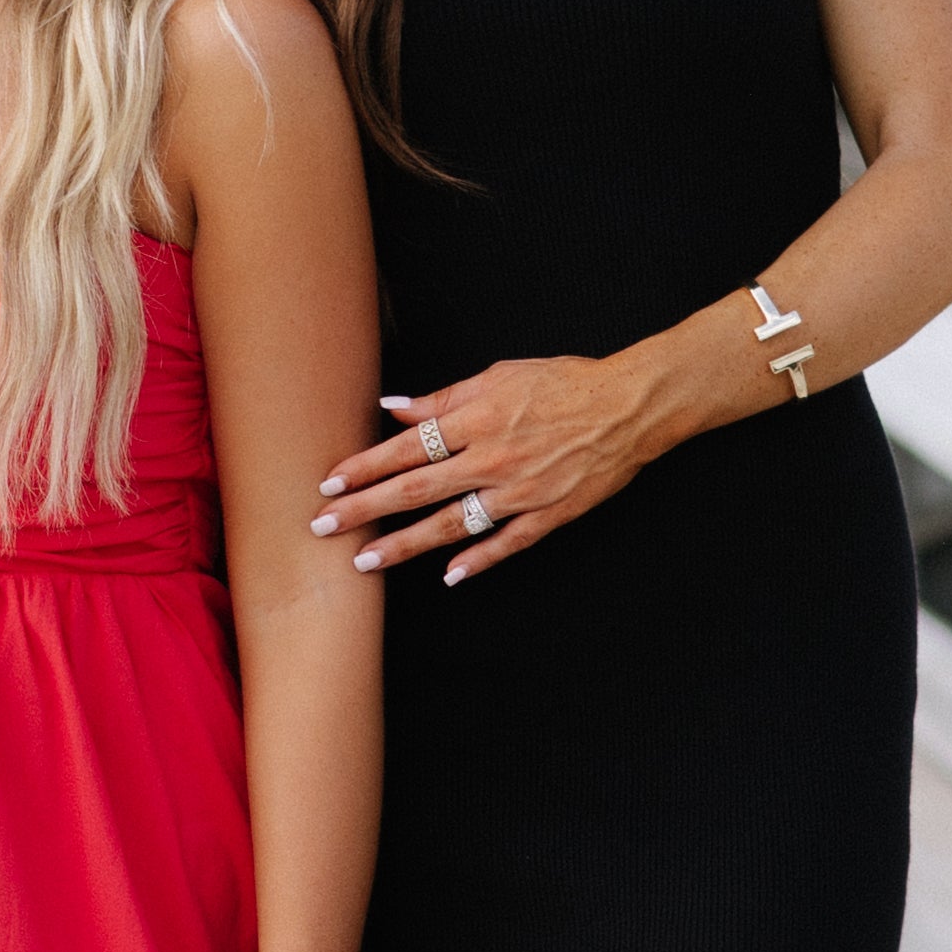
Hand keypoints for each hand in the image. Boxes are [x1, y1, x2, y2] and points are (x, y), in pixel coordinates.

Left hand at [317, 311, 778, 579]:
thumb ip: (444, 398)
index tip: (329, 483)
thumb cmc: (563, 383)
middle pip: (414, 490)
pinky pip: (504, 544)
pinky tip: (448, 576)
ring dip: (403, 545)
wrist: (628, 407)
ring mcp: (519, 493)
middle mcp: (491, 459)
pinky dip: (476, 561)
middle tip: (322, 527)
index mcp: (477, 420)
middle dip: (364, 510)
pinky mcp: (547, 515)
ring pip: (449, 525)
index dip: (363, 467)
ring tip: (364, 560)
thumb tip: (393, 408)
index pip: (405, 448)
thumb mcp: (499, 375)